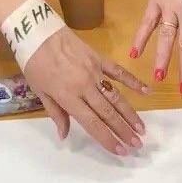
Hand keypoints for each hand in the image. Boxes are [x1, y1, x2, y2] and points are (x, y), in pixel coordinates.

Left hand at [21, 27, 148, 152]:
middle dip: (124, 131)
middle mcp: (85, 87)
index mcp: (68, 97)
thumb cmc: (34, 63)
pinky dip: (133, 82)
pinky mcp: (99, 59)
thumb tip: (64, 136)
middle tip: (137, 145)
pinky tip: (147, 91)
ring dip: (130, 114)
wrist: (37, 31)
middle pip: (108, 113)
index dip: (107, 139)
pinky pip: (119, 72)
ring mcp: (94, 72)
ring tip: (141, 129)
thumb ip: (56, 114)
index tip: (120, 151)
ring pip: (117, 96)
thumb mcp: (40, 92)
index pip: (92, 123)